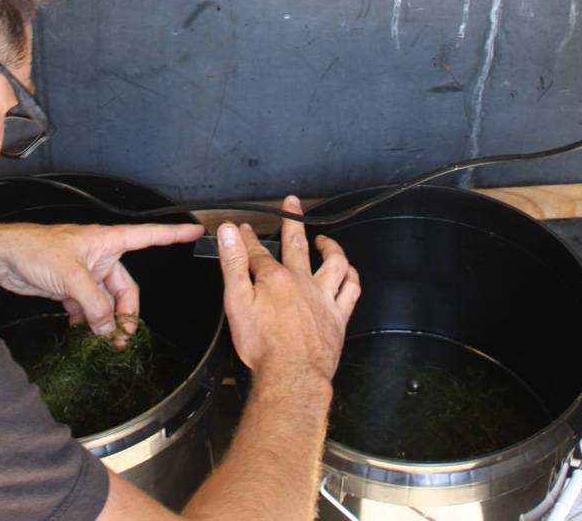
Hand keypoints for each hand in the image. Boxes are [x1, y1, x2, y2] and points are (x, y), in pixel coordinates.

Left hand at [0, 221, 202, 336]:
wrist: (5, 258)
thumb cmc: (35, 250)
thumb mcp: (71, 276)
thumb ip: (94, 304)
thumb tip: (108, 327)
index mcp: (106, 241)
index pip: (148, 236)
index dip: (173, 235)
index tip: (195, 233)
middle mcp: (100, 256)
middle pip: (126, 287)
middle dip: (127, 313)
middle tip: (123, 338)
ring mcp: (86, 273)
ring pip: (107, 302)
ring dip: (107, 323)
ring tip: (103, 343)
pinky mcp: (71, 288)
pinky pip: (90, 309)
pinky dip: (89, 323)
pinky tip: (83, 336)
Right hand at [216, 196, 359, 387]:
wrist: (291, 376)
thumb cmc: (264, 347)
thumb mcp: (236, 302)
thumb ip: (233, 264)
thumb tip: (229, 234)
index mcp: (275, 279)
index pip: (258, 251)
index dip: (248, 238)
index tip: (243, 229)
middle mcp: (302, 283)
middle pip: (297, 244)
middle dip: (292, 221)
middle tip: (292, 205)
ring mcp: (322, 299)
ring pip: (334, 263)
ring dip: (331, 247)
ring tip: (326, 240)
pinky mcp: (337, 317)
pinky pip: (351, 290)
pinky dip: (351, 277)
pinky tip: (349, 273)